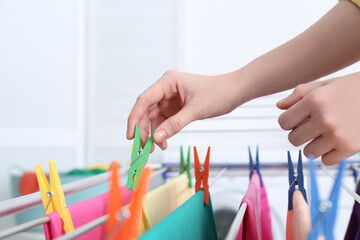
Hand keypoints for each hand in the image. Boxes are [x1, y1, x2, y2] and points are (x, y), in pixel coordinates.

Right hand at [127, 70, 242, 149]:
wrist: (233, 92)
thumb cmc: (218, 93)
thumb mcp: (196, 110)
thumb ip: (175, 124)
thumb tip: (157, 138)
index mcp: (168, 82)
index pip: (145, 100)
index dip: (135, 118)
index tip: (131, 135)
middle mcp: (165, 89)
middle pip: (146, 110)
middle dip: (144, 129)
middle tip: (143, 147)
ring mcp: (169, 99)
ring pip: (153, 118)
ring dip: (152, 133)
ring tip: (154, 148)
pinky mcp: (175, 108)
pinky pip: (163, 121)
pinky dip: (161, 132)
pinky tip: (163, 142)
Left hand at [277, 73, 359, 164]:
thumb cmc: (354, 88)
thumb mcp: (326, 84)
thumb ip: (300, 94)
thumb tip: (279, 106)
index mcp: (315, 101)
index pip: (284, 122)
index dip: (288, 121)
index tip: (296, 120)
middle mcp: (324, 119)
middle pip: (293, 139)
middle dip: (299, 134)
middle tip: (310, 127)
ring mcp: (337, 135)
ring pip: (308, 152)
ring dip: (313, 145)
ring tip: (324, 134)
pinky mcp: (350, 148)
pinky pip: (325, 161)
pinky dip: (328, 154)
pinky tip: (335, 142)